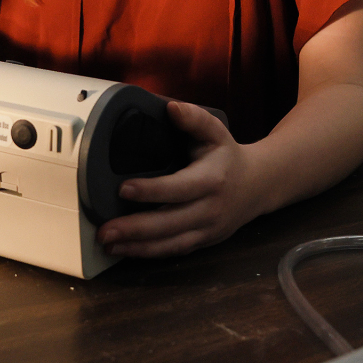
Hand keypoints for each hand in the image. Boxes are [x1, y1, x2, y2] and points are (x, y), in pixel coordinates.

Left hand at [97, 102, 263, 257]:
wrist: (257, 186)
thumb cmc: (228, 157)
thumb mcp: (216, 132)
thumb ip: (194, 118)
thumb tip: (172, 108)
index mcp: (212, 179)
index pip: (179, 188)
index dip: (152, 191)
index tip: (123, 189)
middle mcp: (210, 208)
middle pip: (170, 223)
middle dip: (135, 228)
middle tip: (104, 230)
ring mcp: (208, 229)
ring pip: (171, 243)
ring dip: (138, 247)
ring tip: (109, 244)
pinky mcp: (203, 241)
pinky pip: (175, 251)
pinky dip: (149, 253)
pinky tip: (125, 250)